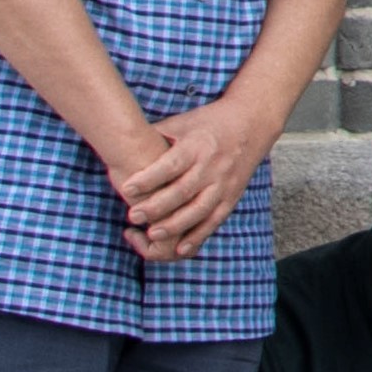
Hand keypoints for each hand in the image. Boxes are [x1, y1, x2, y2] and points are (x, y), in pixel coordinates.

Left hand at [109, 94, 269, 261]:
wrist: (251, 123)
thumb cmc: (208, 122)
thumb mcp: (181, 123)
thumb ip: (155, 137)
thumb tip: (121, 143)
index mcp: (196, 146)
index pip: (171, 165)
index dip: (149, 178)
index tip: (127, 189)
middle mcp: (212, 167)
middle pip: (183, 191)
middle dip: (157, 206)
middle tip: (134, 216)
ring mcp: (224, 183)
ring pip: (199, 209)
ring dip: (176, 224)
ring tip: (153, 234)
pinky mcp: (232, 196)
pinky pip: (215, 220)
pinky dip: (199, 235)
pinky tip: (180, 249)